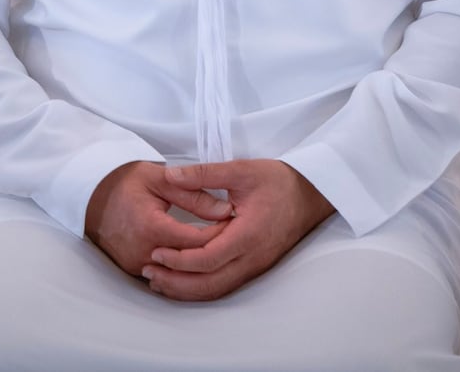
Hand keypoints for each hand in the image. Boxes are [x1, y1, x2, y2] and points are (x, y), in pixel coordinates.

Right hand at [84, 160, 232, 276]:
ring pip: (177, 272)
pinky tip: (195, 256)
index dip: (219, 233)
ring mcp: (136, 264)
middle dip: (212, 248)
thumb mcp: (160, 179)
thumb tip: (226, 210)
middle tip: (232, 234)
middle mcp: (143, 252)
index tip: (234, 221)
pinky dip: (180, 267)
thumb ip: (194, 195)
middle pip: (189, 260)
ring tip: (216, 243)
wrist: (93, 194)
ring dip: (197, 261)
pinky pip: (163, 274)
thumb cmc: (127, 182)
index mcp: (151, 227)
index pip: (196, 241)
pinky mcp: (132, 270)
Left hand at [141, 159, 334, 300]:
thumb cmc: (278, 180)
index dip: (180, 260)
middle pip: (210, 284)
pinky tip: (184, 281)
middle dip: (176, 282)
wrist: (311, 193)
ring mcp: (255, 266)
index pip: (208, 259)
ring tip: (159, 282)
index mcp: (248, 235)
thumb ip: (204, 173)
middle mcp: (252, 258)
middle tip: (148, 273)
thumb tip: (170, 174)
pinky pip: (225, 285)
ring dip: (187, 290)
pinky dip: (202, 288)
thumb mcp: (241, 169)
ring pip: (217, 290)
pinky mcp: (255, 267)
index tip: (156, 252)